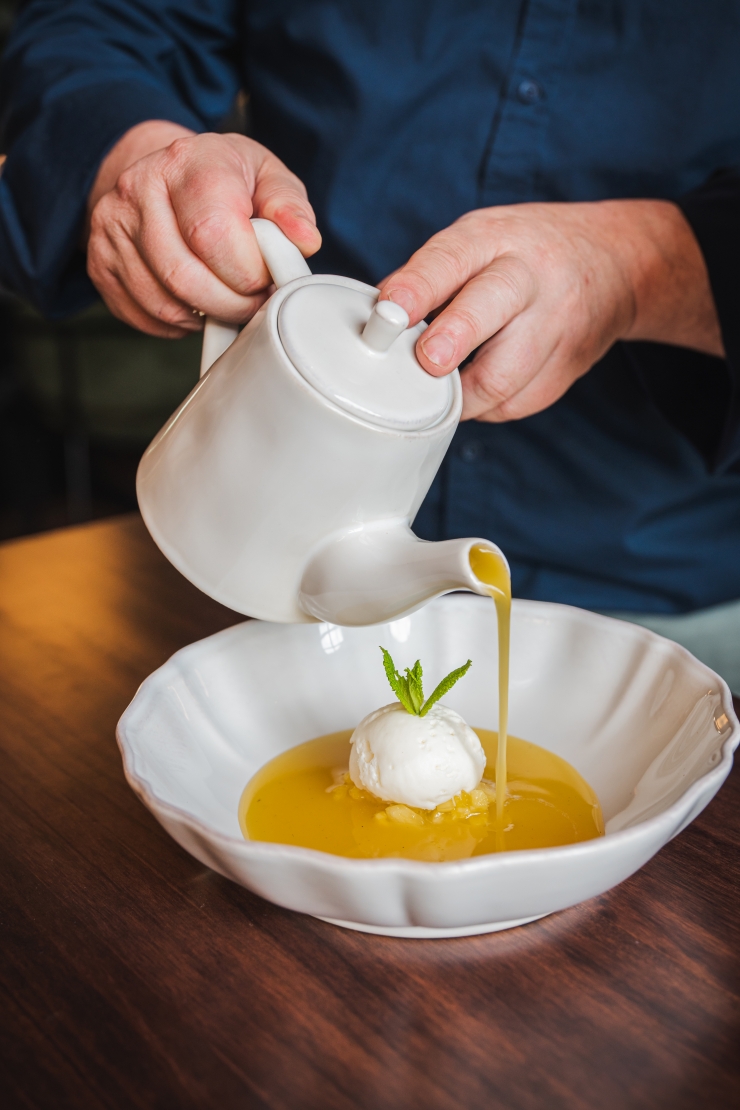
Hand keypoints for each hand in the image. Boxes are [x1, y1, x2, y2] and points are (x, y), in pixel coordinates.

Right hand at [86, 122, 320, 336]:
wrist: (164, 171)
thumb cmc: (223, 178)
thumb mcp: (266, 176)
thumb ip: (290, 207)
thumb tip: (305, 241)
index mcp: (187, 162)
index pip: (213, 235)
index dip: (248, 272)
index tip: (266, 277)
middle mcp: (138, 189)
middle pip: (186, 278)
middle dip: (231, 303)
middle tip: (251, 298)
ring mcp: (111, 228)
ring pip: (166, 304)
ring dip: (207, 316)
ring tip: (226, 296)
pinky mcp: (100, 263)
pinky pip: (146, 317)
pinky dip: (180, 323)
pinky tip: (196, 300)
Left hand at [379, 200, 723, 420]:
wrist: (617, 263)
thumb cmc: (524, 254)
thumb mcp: (479, 241)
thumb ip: (428, 276)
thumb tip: (375, 322)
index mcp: (495, 240)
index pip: (452, 259)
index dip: (418, 287)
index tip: (390, 310)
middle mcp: (530, 278)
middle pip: (489, 310)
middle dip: (454, 339)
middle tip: (427, 361)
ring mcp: (554, 327)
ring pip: (503, 378)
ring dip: (460, 394)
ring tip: (438, 390)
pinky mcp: (565, 370)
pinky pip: (512, 405)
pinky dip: (484, 406)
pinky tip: (478, 390)